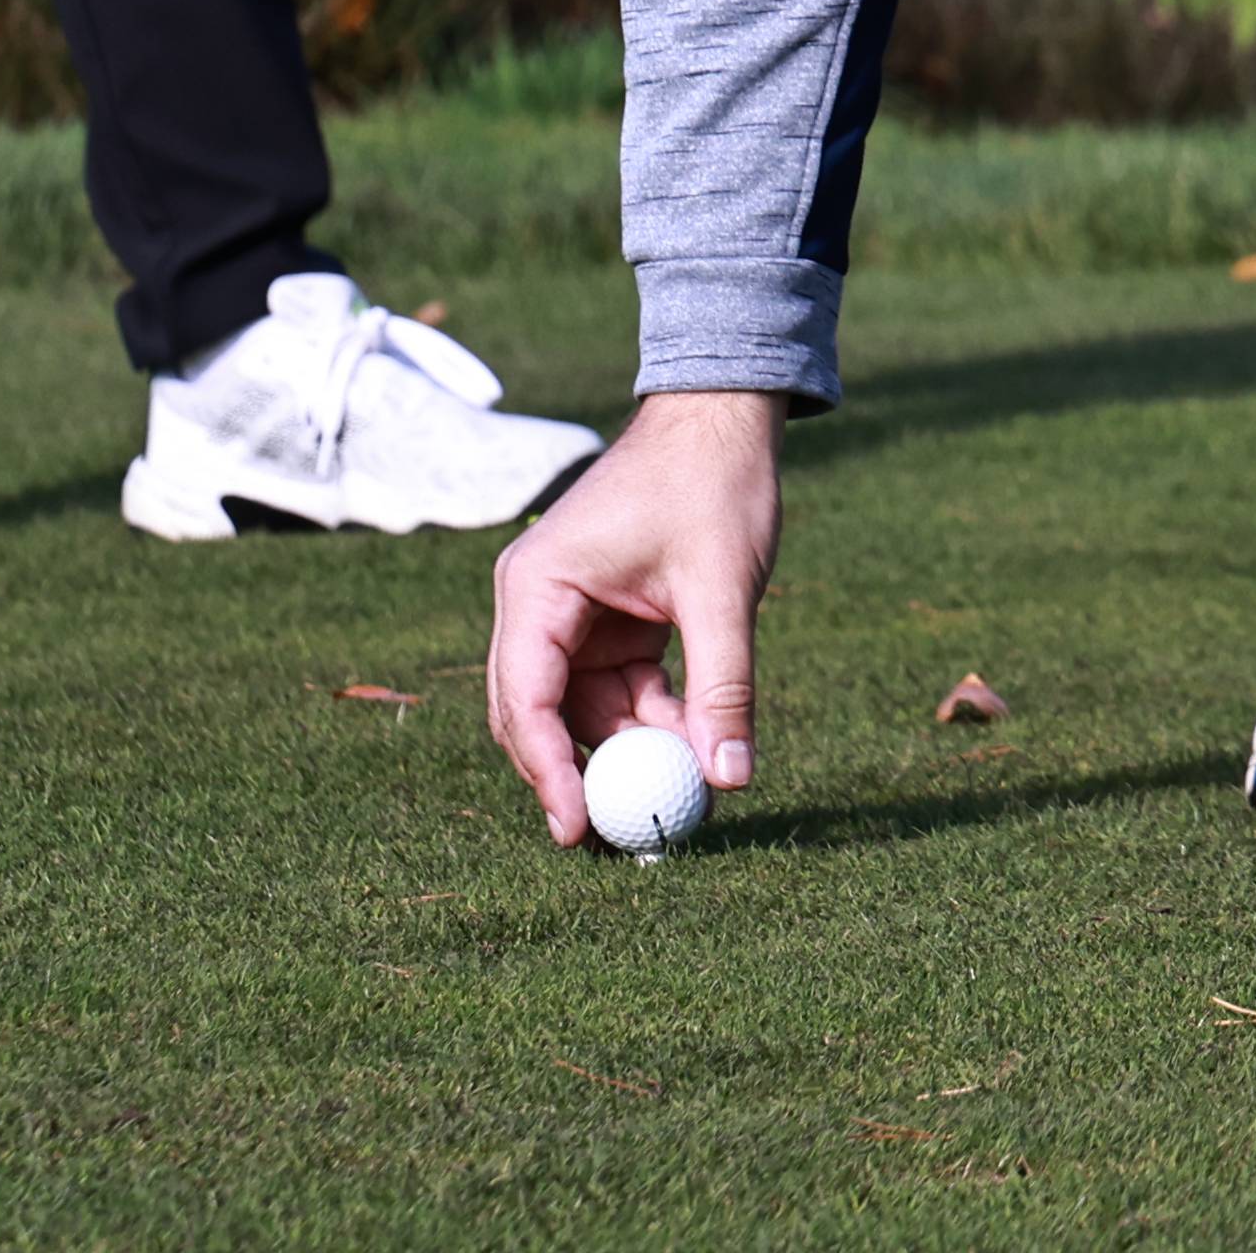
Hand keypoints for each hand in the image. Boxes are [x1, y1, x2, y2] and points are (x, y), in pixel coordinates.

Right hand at [482, 389, 783, 845]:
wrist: (725, 416)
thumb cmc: (713, 484)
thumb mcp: (721, 588)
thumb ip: (722, 687)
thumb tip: (731, 779)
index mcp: (538, 585)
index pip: (524, 696)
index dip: (547, 770)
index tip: (578, 828)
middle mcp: (537, 603)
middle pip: (534, 714)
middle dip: (576, 776)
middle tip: (616, 840)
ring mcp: (568, 614)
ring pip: (579, 711)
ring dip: (626, 752)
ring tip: (684, 792)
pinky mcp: (605, 621)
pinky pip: (613, 692)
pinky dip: (649, 724)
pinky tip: (696, 748)